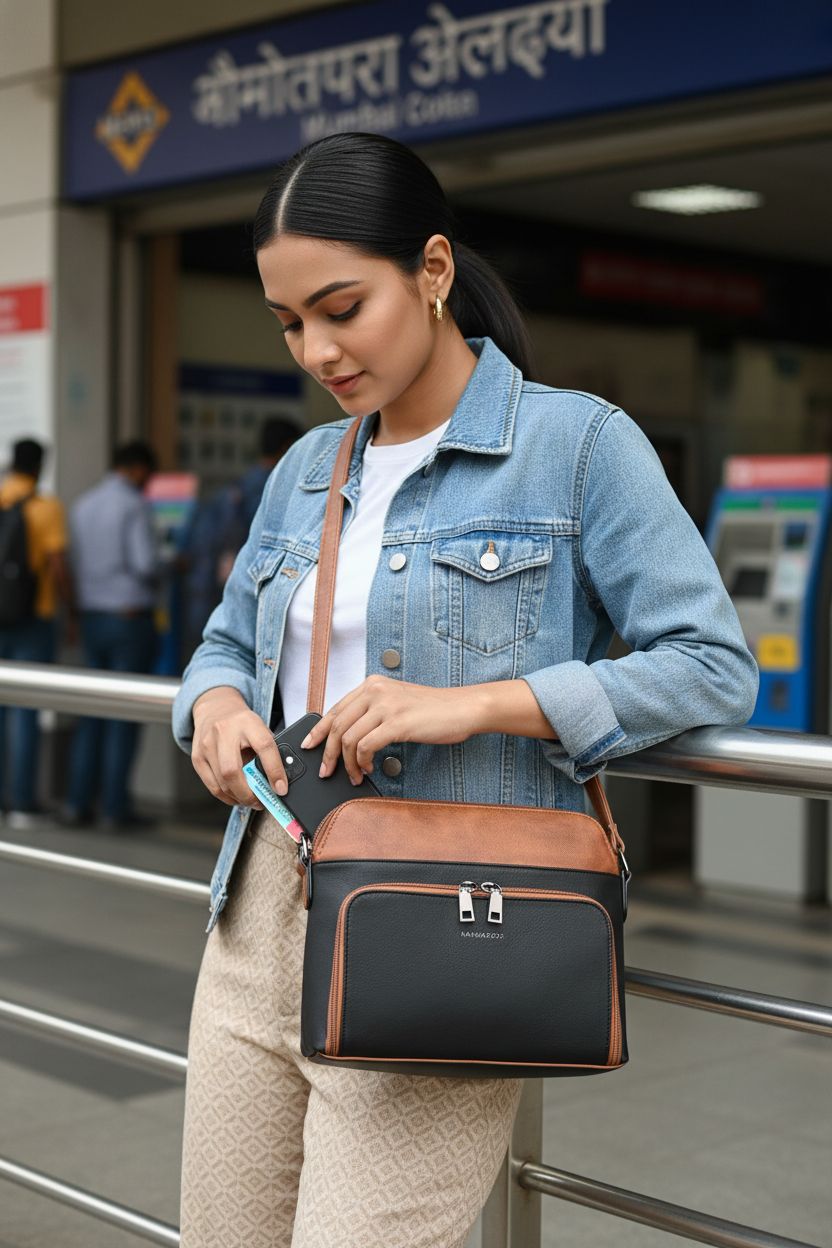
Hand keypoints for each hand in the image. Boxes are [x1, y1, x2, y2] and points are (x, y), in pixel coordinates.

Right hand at [191, 686, 285, 807]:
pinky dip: (227, 796)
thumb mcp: (259, 728)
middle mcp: (224, 732)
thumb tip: (279, 782)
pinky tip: (236, 797)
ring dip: (239, 798)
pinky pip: (212, 786)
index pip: (264, 747)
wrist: (215, 709)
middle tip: (261, 802)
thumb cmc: (242, 723)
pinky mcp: (197, 757)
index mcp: (247, 721)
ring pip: (221, 782)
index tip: (281, 789)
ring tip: (251, 800)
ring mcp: (207, 745)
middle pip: (233, 771)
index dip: (274, 771)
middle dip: (249, 794)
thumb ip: (269, 751)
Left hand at [299, 675, 485, 784]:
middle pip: (337, 725)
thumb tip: (350, 737)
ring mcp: (386, 705)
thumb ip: (374, 712)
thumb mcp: (398, 703)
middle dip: (328, 753)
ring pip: (349, 738)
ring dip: (347, 762)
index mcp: (373, 685)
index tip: (310, 746)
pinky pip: (366, 745)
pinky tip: (368, 768)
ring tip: (354, 774)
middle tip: (327, 771)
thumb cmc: (434, 710)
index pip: (335, 709)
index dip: (319, 731)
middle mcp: (375, 691)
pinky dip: (362, 761)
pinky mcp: (397, 722)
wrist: (463, 708)